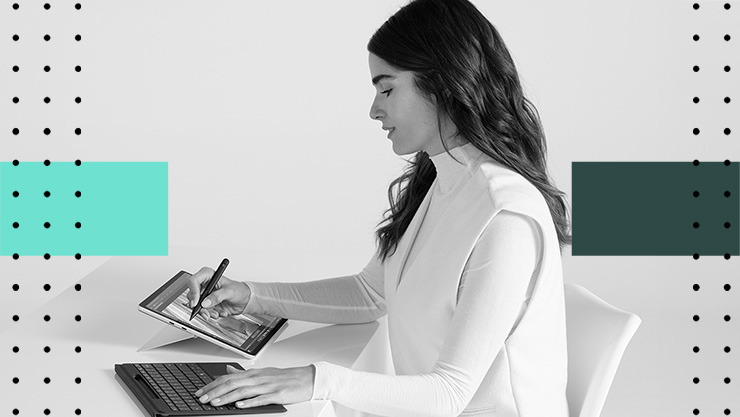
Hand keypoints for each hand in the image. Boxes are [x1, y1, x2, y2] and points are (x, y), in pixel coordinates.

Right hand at [186, 266, 251, 319]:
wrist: (245, 300)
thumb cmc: (239, 290)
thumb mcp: (230, 291)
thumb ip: (218, 296)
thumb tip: (206, 302)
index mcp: (209, 276)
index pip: (194, 281)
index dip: (193, 291)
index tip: (196, 302)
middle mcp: (205, 285)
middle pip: (192, 295)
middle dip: (199, 306)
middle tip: (206, 312)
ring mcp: (205, 296)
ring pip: (197, 305)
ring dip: (206, 312)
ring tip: (216, 314)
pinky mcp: (208, 304)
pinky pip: (204, 311)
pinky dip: (211, 314)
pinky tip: (220, 312)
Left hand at [194, 365, 315, 407]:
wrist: (307, 378)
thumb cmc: (285, 377)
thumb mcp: (262, 373)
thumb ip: (244, 373)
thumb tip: (228, 371)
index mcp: (254, 373)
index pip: (228, 378)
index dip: (213, 385)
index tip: (201, 392)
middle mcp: (258, 378)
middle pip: (232, 384)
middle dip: (215, 392)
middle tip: (202, 398)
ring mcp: (268, 386)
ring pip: (243, 391)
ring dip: (227, 397)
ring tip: (215, 403)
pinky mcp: (277, 395)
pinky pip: (261, 398)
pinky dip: (249, 402)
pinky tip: (239, 405)